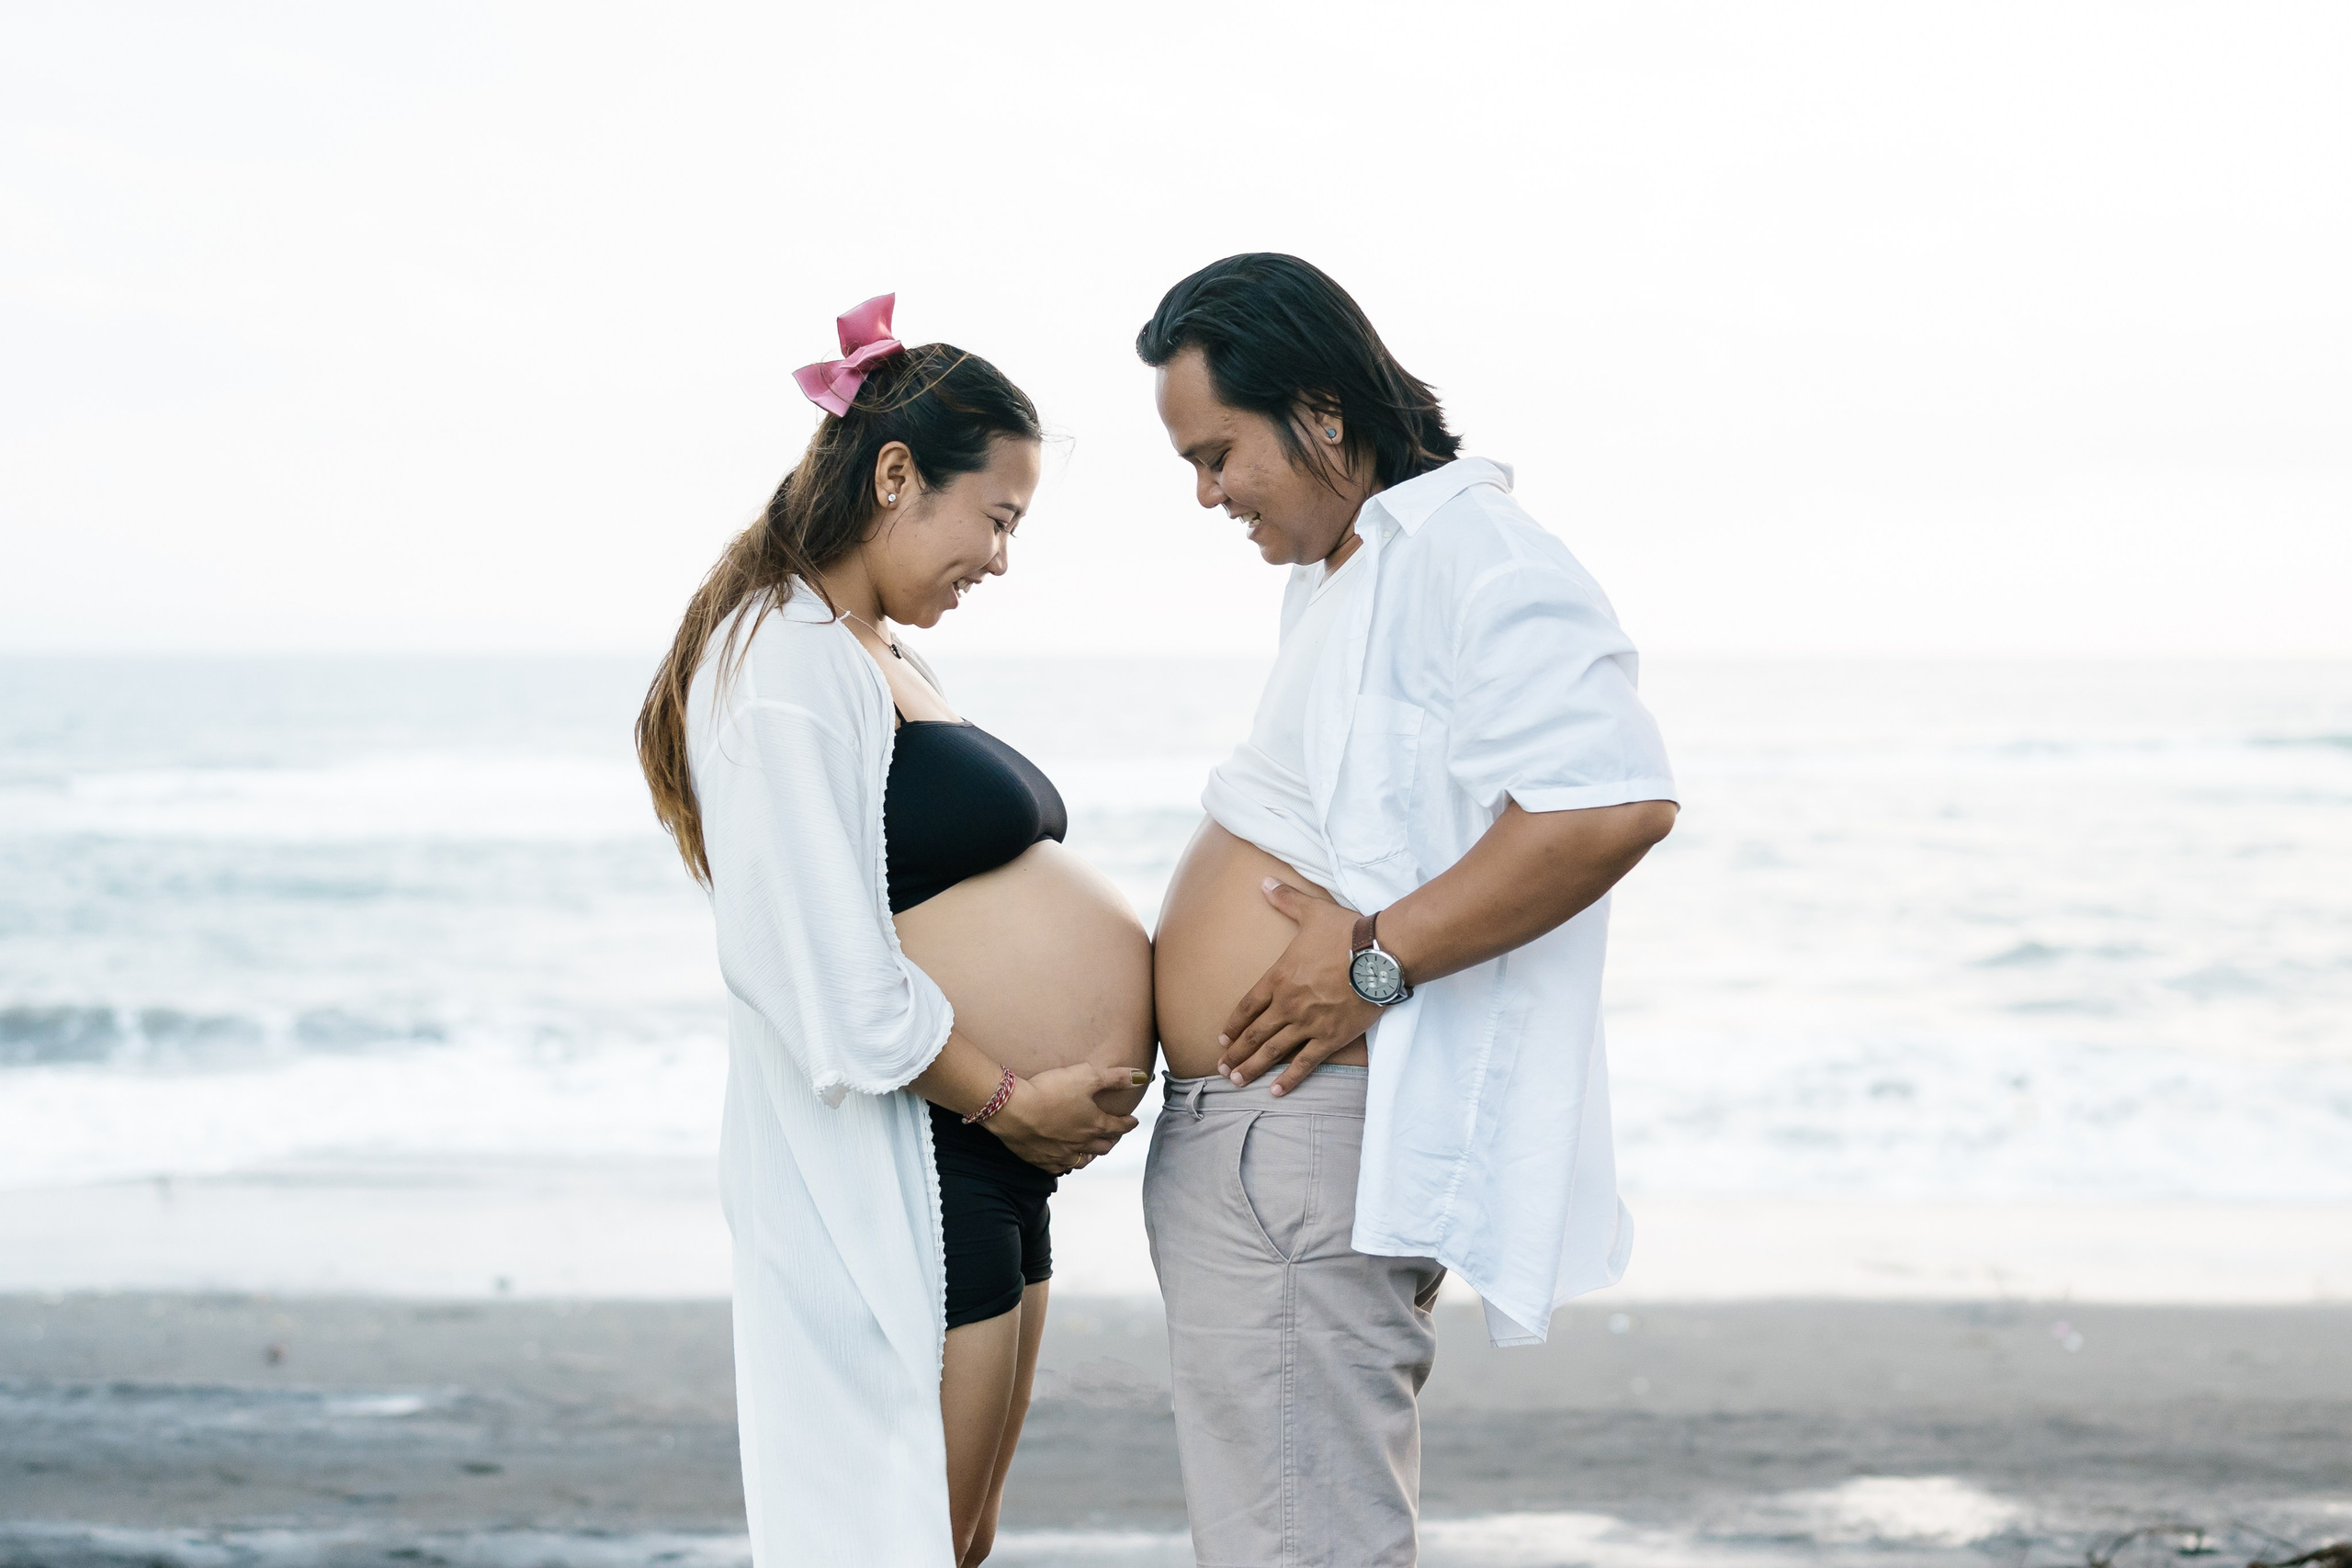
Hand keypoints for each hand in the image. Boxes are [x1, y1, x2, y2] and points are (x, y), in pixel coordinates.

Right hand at [987, 1063, 1141, 1174]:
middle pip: (1104, 1145)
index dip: (1129, 1123)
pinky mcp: (1042, 1160)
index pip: (1119, 1126)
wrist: (1013, 1109)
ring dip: (1093, 1154)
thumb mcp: (1087, 1076)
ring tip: (1094, 1149)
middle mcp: (1081, 1144)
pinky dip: (1067, 1164)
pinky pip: (1060, 1168)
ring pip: (1084, 1160)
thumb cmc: (1050, 1090)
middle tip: (1115, 1134)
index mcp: (1095, 1125)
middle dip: (1113, 1139)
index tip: (1133, 1121)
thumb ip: (1115, 1077)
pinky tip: (1065, 1160)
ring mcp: (1061, 1155)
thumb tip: (1142, 1076)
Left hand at [1217, 878, 1381, 1096]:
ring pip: (1273, 1051)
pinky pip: (1306, 1063)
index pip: (1247, 1006)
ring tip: (1235, 1081)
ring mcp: (1308, 1023)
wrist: (1380, 953)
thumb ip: (1285, 899)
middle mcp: (1288, 1004)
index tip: (1222, 1039)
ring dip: (1252, 1068)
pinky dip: (1290, 1079)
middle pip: (1254, 1034)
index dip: (1233, 1024)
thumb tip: (1264, 882)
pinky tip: (1275, 1092)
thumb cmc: (1346, 931)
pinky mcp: (1331, 1037)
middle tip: (1220, 1067)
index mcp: (1279, 977)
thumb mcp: (1312, 911)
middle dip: (1235, 1053)